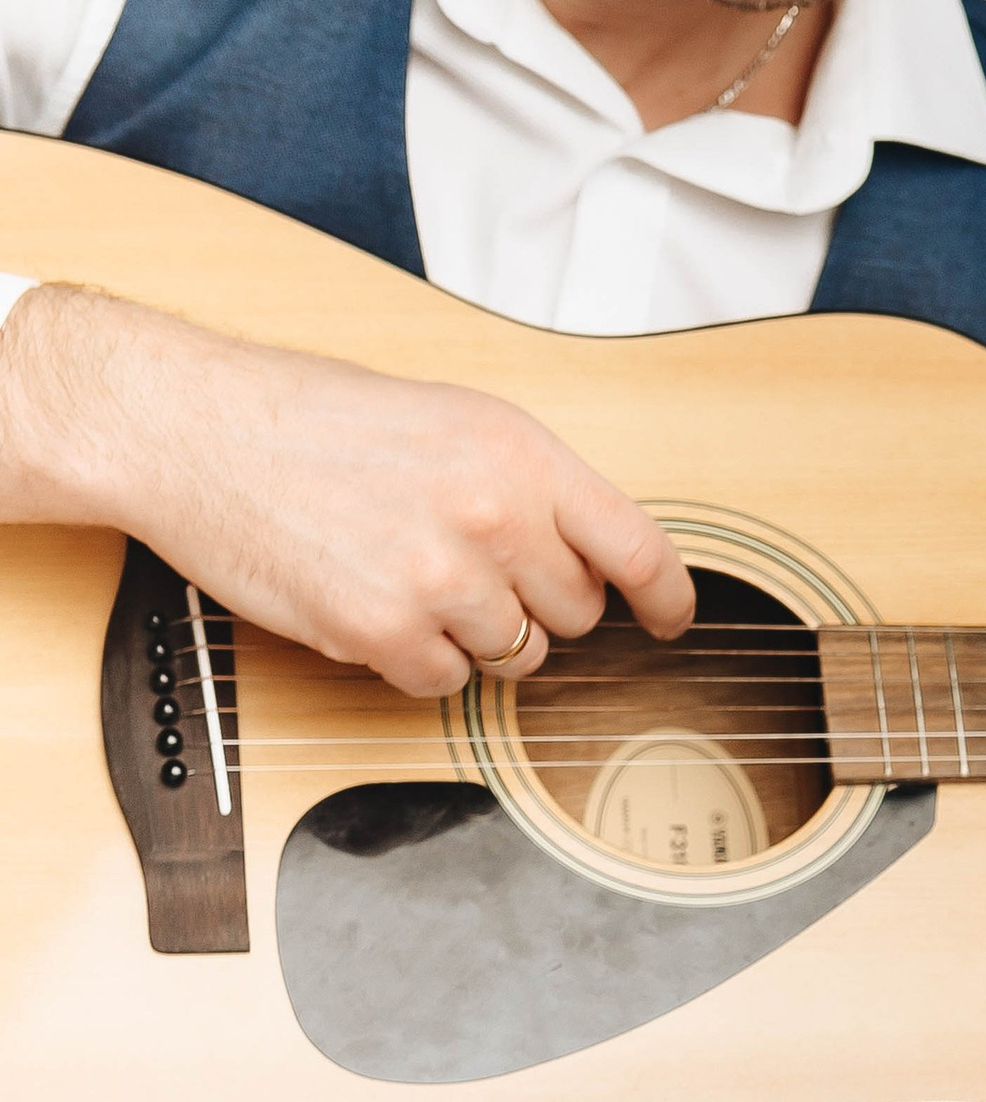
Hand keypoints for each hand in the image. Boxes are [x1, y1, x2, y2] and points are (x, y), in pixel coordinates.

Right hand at [0, 284, 693, 697]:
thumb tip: (599, 558)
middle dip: (536, 604)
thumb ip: (532, 486)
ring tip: (409, 573)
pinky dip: (413, 659)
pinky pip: (443, 684)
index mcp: (519, 454)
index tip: (673, 620)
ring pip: (514, 657)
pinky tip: (371, 602)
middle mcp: (492, 516)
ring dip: (473, 634)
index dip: (667, 599)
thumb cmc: (314, 418)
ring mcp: (439, 579)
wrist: (196, 428)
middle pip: (576, 615)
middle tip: (469, 565)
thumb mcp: (450, 419)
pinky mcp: (382, 632)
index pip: (639, 550)